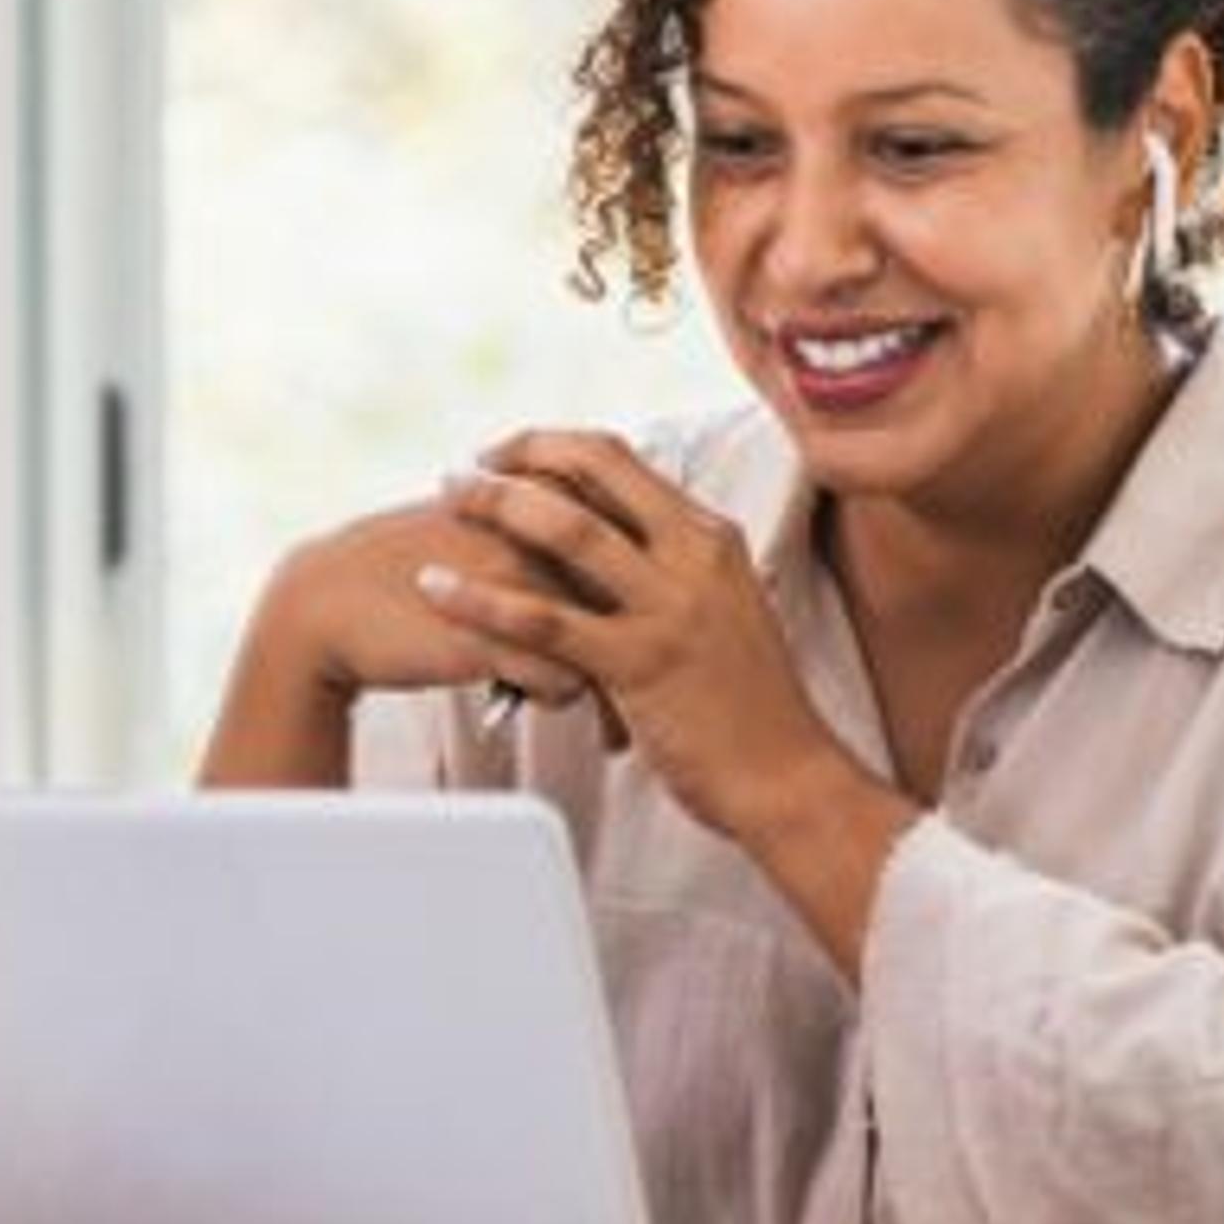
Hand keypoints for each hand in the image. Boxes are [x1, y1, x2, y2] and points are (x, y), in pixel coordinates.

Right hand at [200, 500, 612, 791]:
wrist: (331, 600)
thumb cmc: (417, 567)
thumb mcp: (487, 527)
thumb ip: (551, 526)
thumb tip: (617, 554)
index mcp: (545, 494)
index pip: (636, 540)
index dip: (653, 591)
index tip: (655, 630)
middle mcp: (540, 532)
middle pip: (634, 596)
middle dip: (651, 647)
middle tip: (653, 688)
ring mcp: (518, 582)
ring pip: (609, 644)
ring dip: (613, 689)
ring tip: (610, 724)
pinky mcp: (491, 636)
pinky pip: (565, 682)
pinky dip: (562, 700)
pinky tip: (539, 702)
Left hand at [413, 430, 857, 844]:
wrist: (786, 776)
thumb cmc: (748, 706)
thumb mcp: (720, 611)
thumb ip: (671, 570)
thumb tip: (611, 544)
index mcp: (710, 537)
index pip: (621, 460)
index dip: (554, 447)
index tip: (508, 456)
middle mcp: (693, 556)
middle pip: (595, 467)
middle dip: (520, 454)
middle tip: (465, 465)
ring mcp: (669, 607)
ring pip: (567, 530)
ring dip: (495, 503)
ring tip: (445, 499)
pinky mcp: (640, 663)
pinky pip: (545, 620)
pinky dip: (482, 599)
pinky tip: (437, 589)